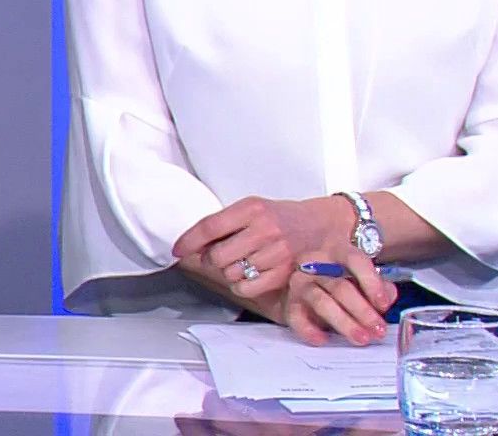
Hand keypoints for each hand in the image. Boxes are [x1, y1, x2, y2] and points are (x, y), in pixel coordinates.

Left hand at [173, 195, 352, 295]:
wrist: (321, 226)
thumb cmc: (281, 218)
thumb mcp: (253, 209)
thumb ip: (225, 224)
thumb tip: (191, 245)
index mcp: (251, 208)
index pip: (210, 226)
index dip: (188, 240)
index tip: (177, 250)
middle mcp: (264, 229)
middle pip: (217, 255)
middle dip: (212, 259)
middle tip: (220, 256)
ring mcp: (275, 253)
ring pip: (230, 273)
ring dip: (229, 271)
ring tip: (243, 262)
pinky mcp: (283, 274)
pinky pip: (245, 288)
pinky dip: (241, 285)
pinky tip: (250, 274)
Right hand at [267, 245, 395, 346]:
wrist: (305, 286)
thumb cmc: (338, 281)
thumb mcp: (359, 278)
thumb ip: (376, 285)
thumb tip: (388, 295)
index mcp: (336, 252)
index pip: (354, 260)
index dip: (371, 282)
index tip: (384, 304)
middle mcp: (316, 265)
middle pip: (340, 287)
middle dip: (362, 311)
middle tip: (377, 330)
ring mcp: (300, 284)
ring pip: (322, 302)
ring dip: (344, 323)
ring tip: (361, 338)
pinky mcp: (290, 304)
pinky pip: (297, 318)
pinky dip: (310, 330)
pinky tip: (324, 339)